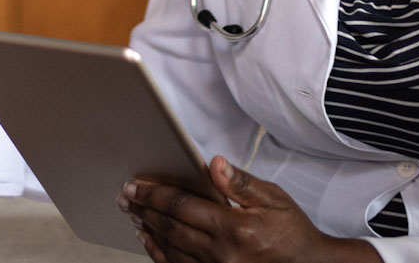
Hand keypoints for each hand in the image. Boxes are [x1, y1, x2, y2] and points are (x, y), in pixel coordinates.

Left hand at [121, 156, 377, 262]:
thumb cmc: (293, 234)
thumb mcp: (274, 200)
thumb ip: (240, 183)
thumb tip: (213, 163)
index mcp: (234, 228)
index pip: (182, 206)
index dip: (154, 194)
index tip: (134, 185)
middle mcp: (223, 253)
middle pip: (171, 228)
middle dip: (144, 210)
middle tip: (125, 197)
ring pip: (172, 251)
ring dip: (149, 232)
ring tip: (134, 216)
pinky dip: (162, 255)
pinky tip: (152, 243)